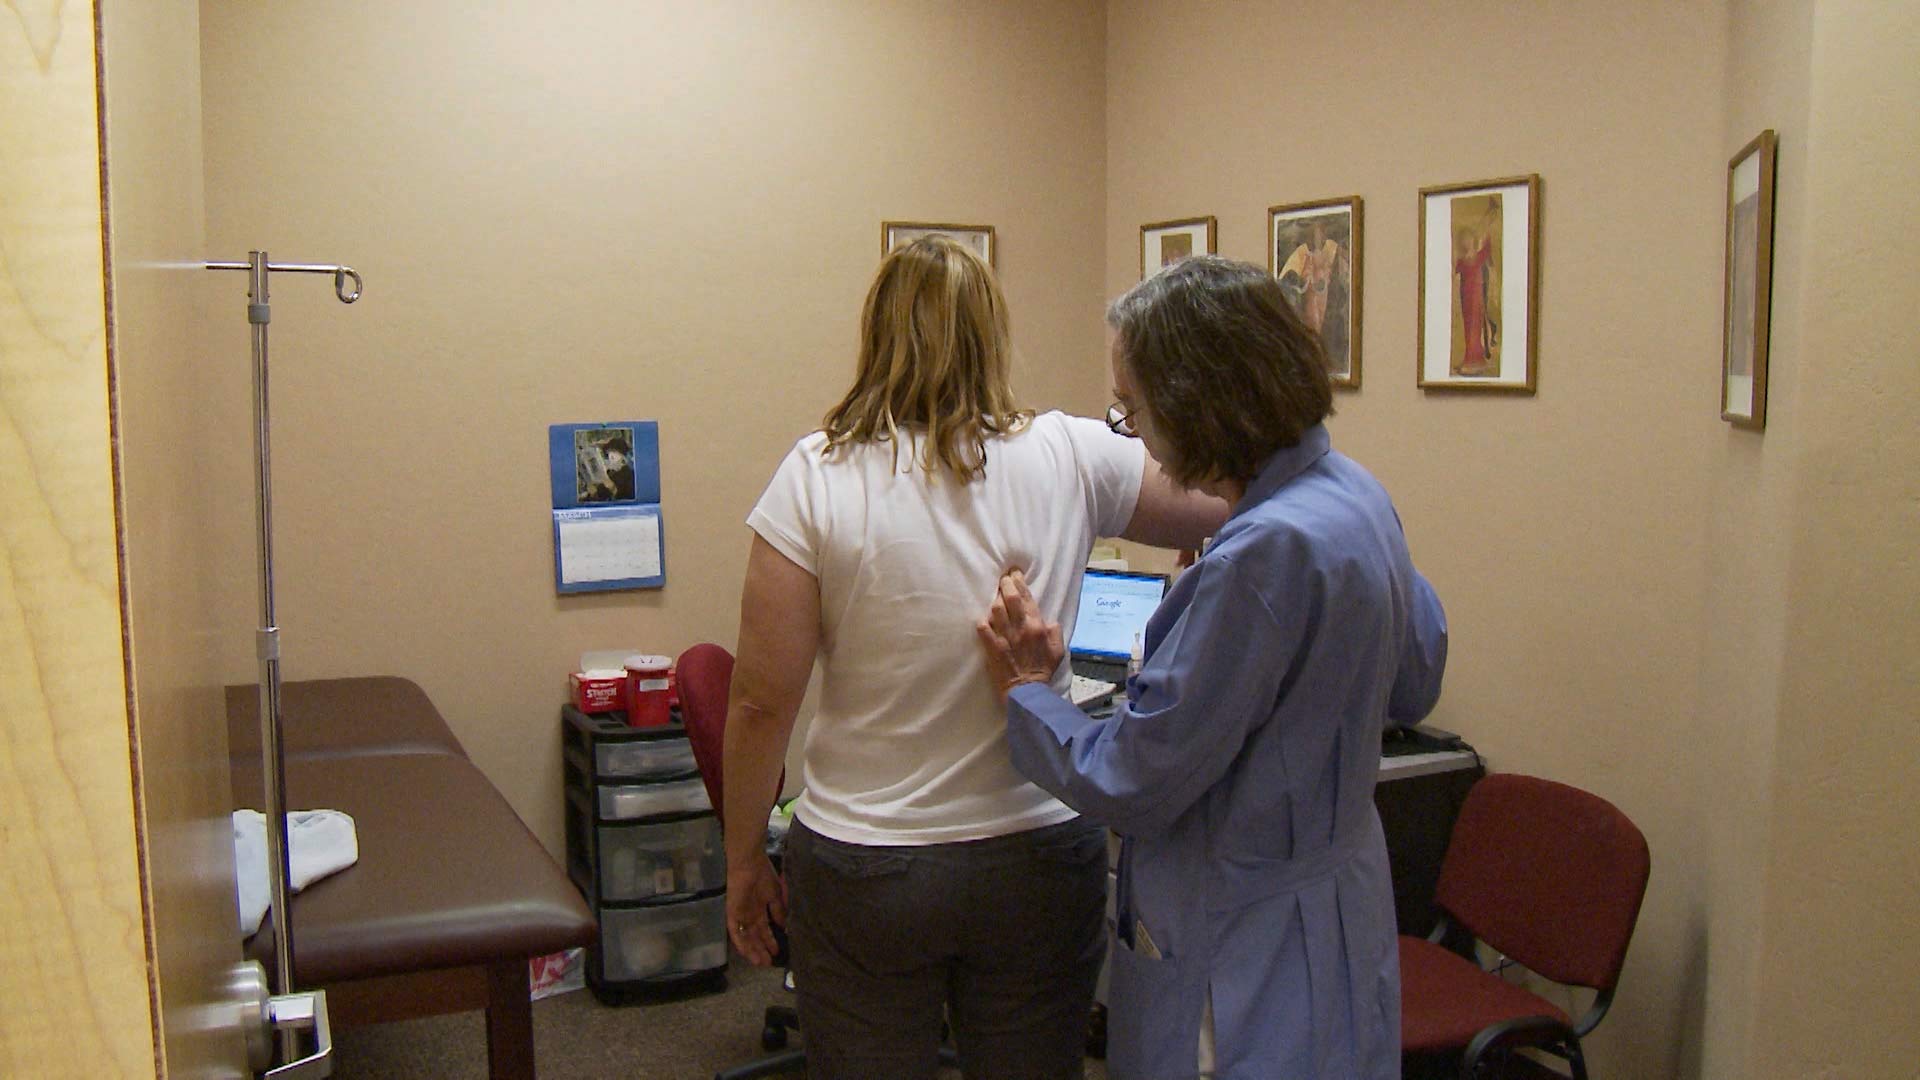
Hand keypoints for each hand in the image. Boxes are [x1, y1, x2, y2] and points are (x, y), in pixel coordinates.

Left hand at [726, 853, 786, 966]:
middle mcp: (750, 914)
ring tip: (761, 963)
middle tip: (768, 963)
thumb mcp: (775, 894)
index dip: (770, 941)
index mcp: (760, 908)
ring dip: (753, 950)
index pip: (764, 929)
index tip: (777, 952)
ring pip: (746, 937)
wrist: (748, 862)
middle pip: (755, 936)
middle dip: (762, 950)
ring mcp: (741, 914)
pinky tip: (747, 953)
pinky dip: (741, 943)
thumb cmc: (763, 873)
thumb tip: (785, 926)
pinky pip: (735, 931)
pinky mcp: (732, 913)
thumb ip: (779, 911)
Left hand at [976, 569, 1063, 702]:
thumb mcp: (1058, 651)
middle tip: (1003, 578)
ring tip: (995, 595)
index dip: (1019, 582)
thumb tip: (1050, 621)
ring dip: (995, 600)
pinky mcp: (993, 648)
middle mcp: (1020, 628)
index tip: (1014, 573)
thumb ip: (1055, 633)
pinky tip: (982, 618)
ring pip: (996, 610)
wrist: (1027, 691)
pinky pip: (983, 630)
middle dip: (1005, 583)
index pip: (1027, 598)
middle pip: (1010, 598)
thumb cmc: (1042, 670)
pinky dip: (982, 622)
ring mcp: (1005, 638)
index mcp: (1037, 626)